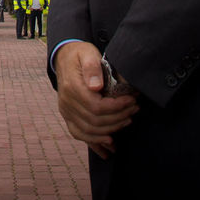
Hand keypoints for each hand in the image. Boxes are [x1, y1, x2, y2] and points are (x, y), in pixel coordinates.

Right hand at [53, 41, 138, 158]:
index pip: (97, 107)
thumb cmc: (80, 55)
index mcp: (72, 88)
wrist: (64, 58)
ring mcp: (66, 112)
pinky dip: (95, 143)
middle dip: (118, 118)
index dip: (117, 107)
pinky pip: (79, 134)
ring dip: (111, 130)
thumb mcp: (87, 53)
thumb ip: (92, 68)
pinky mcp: (68, 116)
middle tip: (134, 109)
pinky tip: (109, 146)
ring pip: (89, 131)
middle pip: (95, 121)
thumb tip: (96, 86)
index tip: (132, 100)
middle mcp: (67, 103)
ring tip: (127, 121)